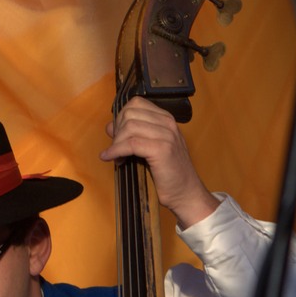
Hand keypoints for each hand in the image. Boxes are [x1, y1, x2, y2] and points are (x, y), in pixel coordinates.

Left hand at [99, 96, 218, 228]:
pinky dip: (116, 151)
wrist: (185, 193)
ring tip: (116, 156)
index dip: (121, 117)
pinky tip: (111, 158)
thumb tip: (110, 126)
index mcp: (165, 119)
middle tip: (116, 147)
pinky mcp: (162, 149)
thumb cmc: (167, 173)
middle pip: (130, 113)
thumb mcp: (149, 148)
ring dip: (116, 143)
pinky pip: (131, 144)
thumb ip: (133, 135)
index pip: (136, 103)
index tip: (118, 135)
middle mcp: (167, 123)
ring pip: (129, 127)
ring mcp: (166, 135)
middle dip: (117, 130)